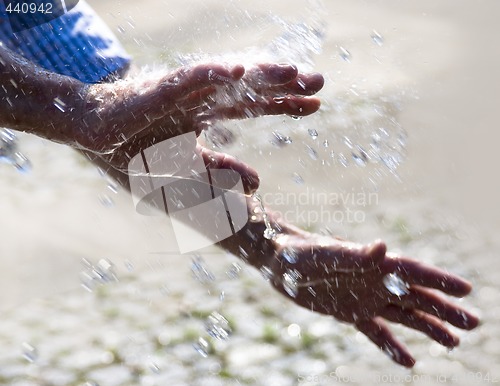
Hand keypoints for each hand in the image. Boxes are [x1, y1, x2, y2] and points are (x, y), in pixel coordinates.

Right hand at [80, 62, 323, 191]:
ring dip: (258, 72)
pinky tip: (237, 71)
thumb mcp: (187, 165)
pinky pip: (186, 81)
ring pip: (226, 78)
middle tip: (320, 80)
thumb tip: (259, 182)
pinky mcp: (156, 91)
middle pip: (249, 86)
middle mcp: (200, 96)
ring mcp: (181, 91)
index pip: (254, 103)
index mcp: (208, 111)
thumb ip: (221, 168)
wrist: (92, 131)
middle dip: (284, 83)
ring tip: (291, 70)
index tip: (317, 104)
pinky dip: (211, 75)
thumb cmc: (137, 146)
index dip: (285, 103)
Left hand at [267, 231, 478, 366]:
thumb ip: (355, 254)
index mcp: (373, 264)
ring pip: (403, 316)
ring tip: (454, 343)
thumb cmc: (300, 252)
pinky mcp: (349, 313)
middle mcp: (374, 281)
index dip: (440, 281)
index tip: (467, 290)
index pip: (413, 272)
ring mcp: (363, 298)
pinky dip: (391, 346)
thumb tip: (384, 248)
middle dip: (445, 309)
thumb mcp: (326, 254)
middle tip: (475, 323)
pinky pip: (375, 333)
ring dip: (428, 328)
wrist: (278, 261)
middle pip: (416, 297)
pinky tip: (409, 362)